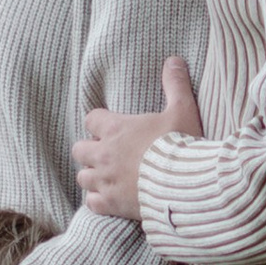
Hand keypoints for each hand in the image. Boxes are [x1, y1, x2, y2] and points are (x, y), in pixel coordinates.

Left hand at [74, 53, 201, 218]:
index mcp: (116, 129)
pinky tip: (110, 198)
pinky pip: (92, 203)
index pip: (91, 119)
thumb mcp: (183, 110)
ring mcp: (105, 181)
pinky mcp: (112, 204)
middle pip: (79, 149)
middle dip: (89, 150)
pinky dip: (98, 201)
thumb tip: (174, 60)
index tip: (109, 127)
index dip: (99, 123)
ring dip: (92, 176)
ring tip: (107, 176)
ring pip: (82, 177)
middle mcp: (104, 154)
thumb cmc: (183, 145)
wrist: (186, 184)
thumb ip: (175, 85)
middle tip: (107, 153)